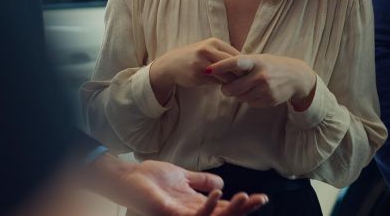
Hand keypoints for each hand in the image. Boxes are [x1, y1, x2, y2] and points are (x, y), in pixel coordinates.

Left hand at [87, 154, 267, 215]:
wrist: (128, 178)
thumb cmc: (150, 179)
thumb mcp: (182, 177)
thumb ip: (201, 181)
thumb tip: (222, 181)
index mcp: (195, 205)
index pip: (224, 208)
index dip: (242, 204)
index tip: (261, 197)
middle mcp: (191, 214)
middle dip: (243, 209)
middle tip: (260, 200)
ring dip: (231, 209)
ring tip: (245, 197)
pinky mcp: (170, 214)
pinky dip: (207, 206)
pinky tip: (218, 193)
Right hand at [150, 38, 239, 103]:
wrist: (171, 65)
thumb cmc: (194, 58)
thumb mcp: (209, 50)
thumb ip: (225, 55)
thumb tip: (247, 65)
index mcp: (214, 42)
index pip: (237, 54)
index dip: (245, 66)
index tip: (249, 74)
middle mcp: (208, 50)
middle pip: (234, 64)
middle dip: (241, 75)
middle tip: (246, 82)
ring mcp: (202, 62)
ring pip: (226, 75)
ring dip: (233, 82)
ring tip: (237, 87)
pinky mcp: (197, 74)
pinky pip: (216, 82)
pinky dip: (222, 86)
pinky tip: (224, 88)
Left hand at [207, 54, 316, 109]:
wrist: (296, 77)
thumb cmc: (272, 66)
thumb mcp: (260, 59)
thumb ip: (243, 64)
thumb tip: (219, 69)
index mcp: (257, 61)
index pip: (235, 62)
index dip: (221, 66)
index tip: (209, 68)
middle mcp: (261, 75)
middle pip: (233, 88)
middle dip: (226, 89)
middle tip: (226, 87)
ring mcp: (265, 89)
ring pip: (240, 97)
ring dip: (239, 94)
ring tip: (246, 87)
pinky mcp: (269, 100)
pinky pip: (250, 103)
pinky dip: (250, 99)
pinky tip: (257, 92)